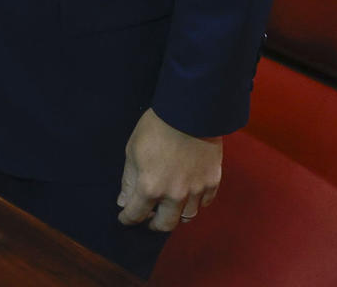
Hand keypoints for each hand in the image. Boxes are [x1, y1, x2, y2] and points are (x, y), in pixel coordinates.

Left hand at [117, 109, 222, 230]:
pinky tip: (189, 194)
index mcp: (150, 187)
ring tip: (169, 206)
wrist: (190, 111)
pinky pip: (204, 203)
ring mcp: (196, 190)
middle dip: (153, 224)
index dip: (127, 218)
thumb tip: (124, 201)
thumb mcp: (133, 150)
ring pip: (187, 216)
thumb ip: (129, 180)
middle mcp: (174, 195)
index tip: (124, 217)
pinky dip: (195, 203)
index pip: (136, 215)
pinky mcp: (212, 182)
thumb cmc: (156, 127)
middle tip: (149, 218)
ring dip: (176, 214)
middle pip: (165, 225)